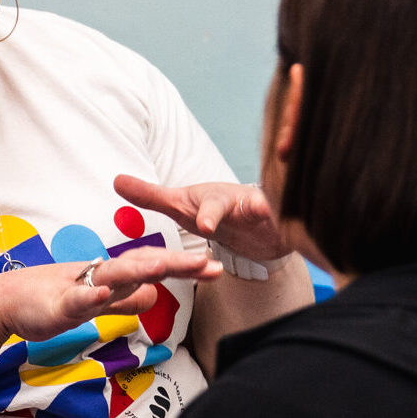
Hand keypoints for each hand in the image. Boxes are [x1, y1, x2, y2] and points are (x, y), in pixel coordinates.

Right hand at [0, 245, 221, 343]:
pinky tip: (106, 291)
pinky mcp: (58, 304)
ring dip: (142, 270)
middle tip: (212, 264)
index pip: (154, 266)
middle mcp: (100, 277)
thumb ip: (123, 300)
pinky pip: (77, 298)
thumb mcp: (95, 305)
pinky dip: (91, 294)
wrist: (5, 303)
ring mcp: (79, 289)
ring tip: (169, 266)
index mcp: (111, 277)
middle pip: (144, 265)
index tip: (215, 267)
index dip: (183, 266)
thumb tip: (152, 295)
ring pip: (115, 276)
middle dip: (177, 263)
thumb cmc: (48, 302)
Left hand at [114, 174, 289, 261]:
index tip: (205, 224)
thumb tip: (116, 180)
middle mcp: (243, 203)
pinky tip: (300, 237)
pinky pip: (293, 230)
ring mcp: (266, 216)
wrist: (255, 223)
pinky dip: (296, 232)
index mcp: (216, 201)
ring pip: (275, 213)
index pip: (212, 206)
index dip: (209, 215)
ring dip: (279, 215)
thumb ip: (151, 196)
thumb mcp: (182, 205)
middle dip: (252, 207)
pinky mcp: (285, 230)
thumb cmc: (215, 211)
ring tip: (286, 217)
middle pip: (248, 203)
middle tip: (256, 214)